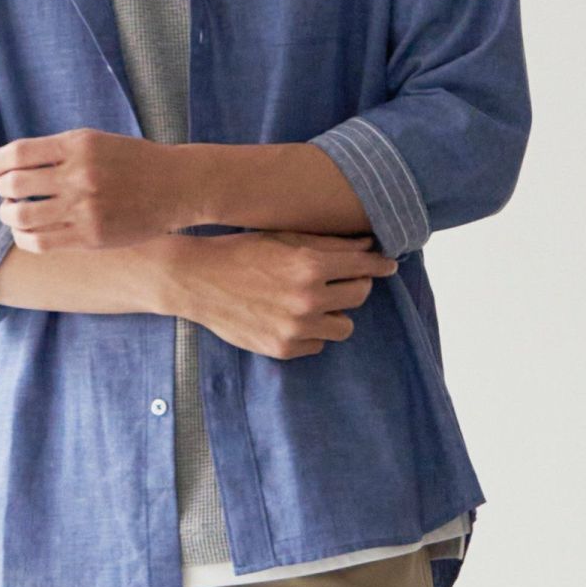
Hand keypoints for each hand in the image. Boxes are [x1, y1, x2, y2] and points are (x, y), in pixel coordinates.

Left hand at [0, 127, 191, 253]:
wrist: (175, 185)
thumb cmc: (133, 160)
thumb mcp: (96, 141)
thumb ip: (58, 151)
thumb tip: (12, 163)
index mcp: (78, 145)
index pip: (18, 153)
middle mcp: (79, 175)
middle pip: (14, 185)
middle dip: (1, 189)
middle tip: (5, 193)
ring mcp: (84, 208)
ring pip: (21, 216)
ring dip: (8, 215)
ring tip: (12, 213)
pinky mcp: (90, 236)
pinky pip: (41, 242)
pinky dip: (24, 237)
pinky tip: (26, 232)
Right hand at [176, 229, 398, 359]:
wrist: (196, 280)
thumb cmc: (242, 250)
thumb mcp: (285, 237)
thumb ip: (329, 244)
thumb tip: (367, 247)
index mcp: (309, 265)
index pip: (364, 267)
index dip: (380, 265)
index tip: (388, 264)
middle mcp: (307, 299)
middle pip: (360, 296)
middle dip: (357, 284)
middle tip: (345, 278)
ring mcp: (295, 328)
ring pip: (345, 326)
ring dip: (336, 312)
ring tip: (317, 301)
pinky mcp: (283, 349)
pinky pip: (318, 343)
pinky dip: (312, 331)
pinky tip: (293, 316)